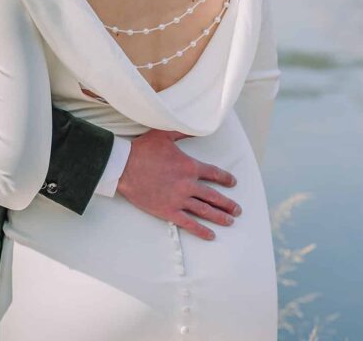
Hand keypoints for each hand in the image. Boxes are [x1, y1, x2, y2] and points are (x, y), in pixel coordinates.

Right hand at [117, 129, 240, 240]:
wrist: (124, 166)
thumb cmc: (143, 149)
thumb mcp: (163, 134)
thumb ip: (182, 131)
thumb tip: (196, 127)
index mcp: (189, 166)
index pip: (214, 173)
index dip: (226, 178)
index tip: (233, 183)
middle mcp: (188, 184)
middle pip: (214, 196)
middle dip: (228, 203)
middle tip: (237, 210)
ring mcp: (179, 199)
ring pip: (205, 210)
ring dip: (220, 217)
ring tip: (230, 221)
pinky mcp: (168, 211)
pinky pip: (189, 223)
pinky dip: (201, 230)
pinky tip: (211, 236)